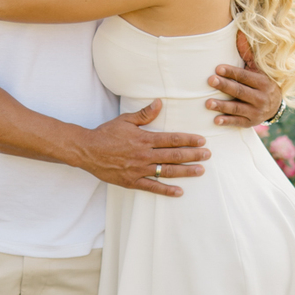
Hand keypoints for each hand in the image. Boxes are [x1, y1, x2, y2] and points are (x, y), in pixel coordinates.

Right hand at [76, 101, 209, 195]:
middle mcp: (144, 155)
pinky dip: (166, 190)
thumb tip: (159, 102)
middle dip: (193, 155)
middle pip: (173, 155)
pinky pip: (152, 187)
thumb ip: (144, 114)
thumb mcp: (125, 120)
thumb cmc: (106, 133)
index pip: (171, 139)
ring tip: (200, 171)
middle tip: (208, 155)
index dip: (188, 140)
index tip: (202, 141)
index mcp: (144, 139)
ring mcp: (138, 169)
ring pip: (167, 171)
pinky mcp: (132, 181)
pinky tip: (179, 191)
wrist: (87, 150)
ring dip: (185, 171)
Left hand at [205, 31, 282, 126]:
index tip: (218, 68)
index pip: (244, 76)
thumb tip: (239, 33)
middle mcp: (261, 97)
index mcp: (262, 82)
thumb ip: (247, 54)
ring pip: (237, 108)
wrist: (275, 106)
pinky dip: (227, 121)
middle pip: (240, 91)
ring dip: (222, 105)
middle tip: (210, 81)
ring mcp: (256, 112)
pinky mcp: (250, 123)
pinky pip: (237, 122)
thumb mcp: (257, 69)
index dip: (231, 72)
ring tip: (207, 103)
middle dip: (225, 86)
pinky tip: (215, 120)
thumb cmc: (261, 83)